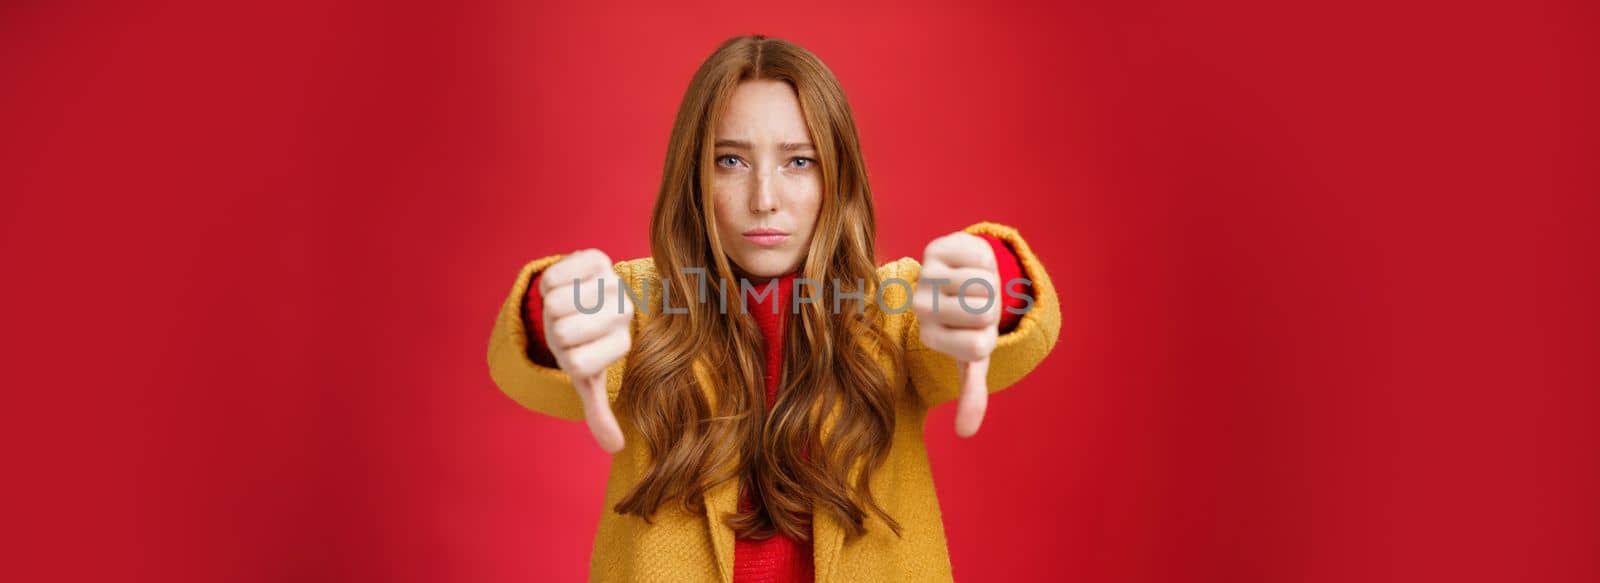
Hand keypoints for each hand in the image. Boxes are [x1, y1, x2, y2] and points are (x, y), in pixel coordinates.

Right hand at [539, 249, 633, 452]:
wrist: (581, 299)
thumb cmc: (581, 343)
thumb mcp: (587, 377)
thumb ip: (600, 412)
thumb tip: (616, 448)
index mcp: (621, 342)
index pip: (576, 363)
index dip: (564, 358)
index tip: (575, 352)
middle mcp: (622, 310)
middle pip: (563, 332)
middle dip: (553, 333)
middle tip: (566, 329)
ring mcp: (611, 282)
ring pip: (555, 304)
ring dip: (549, 308)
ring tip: (565, 308)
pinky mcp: (595, 258)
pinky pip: (555, 274)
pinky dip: (548, 283)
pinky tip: (563, 286)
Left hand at [913, 232, 1000, 437]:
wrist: (963, 276)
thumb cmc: (971, 321)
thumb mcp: (974, 357)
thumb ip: (971, 393)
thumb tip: (965, 433)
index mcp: (931, 336)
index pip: (978, 347)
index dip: (989, 336)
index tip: (976, 332)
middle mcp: (922, 308)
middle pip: (983, 312)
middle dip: (993, 308)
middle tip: (980, 305)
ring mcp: (926, 277)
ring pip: (982, 284)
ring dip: (991, 282)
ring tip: (977, 285)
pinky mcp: (936, 248)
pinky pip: (979, 258)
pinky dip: (987, 261)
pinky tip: (972, 265)